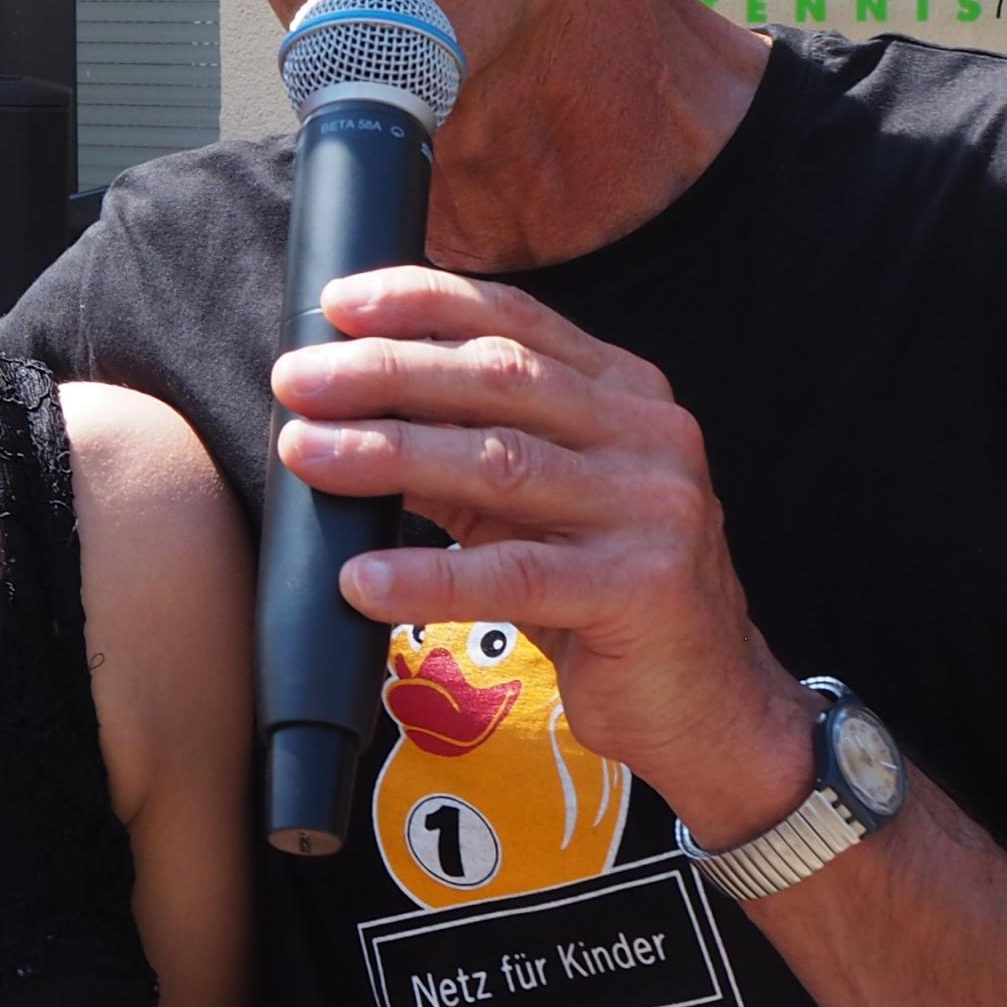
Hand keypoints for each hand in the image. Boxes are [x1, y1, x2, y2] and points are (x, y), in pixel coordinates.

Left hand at [272, 268, 814, 844]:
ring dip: (389, 452)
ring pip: (500, 463)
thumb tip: (346, 413)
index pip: (516, 321)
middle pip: (498, 380)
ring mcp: (654, 509)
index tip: (336, 304)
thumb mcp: (536, 508)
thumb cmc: (604, 596)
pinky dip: (428, 577)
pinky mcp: (641, 589)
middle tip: (295, 379)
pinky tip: (361, 578)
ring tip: (305, 453)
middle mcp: (649, 434)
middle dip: (384, 371)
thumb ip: (466, 453)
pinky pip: (514, 574)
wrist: (710, 703)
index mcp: (626, 394)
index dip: (422, 302)